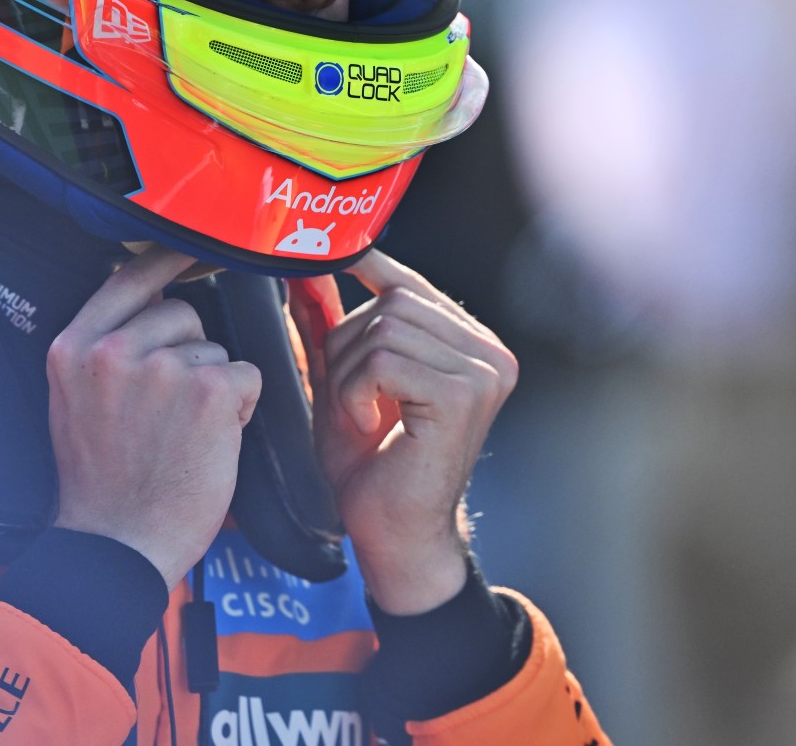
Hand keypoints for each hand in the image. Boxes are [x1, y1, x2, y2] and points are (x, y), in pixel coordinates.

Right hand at [46, 248, 261, 588]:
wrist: (117, 547)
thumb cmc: (103, 483)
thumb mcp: (75, 402)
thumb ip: (105, 348)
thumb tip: (157, 298)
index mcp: (73, 349)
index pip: (128, 276)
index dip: (168, 262)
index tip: (195, 251)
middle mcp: (113, 350)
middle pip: (182, 313)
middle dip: (190, 353)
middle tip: (169, 414)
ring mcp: (162, 368)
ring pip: (216, 348)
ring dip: (214, 386)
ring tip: (183, 436)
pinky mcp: (208, 391)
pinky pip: (247, 375)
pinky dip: (241, 408)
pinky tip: (211, 443)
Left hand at [316, 251, 518, 614]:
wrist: (393, 535)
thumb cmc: (373, 468)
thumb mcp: (344, 383)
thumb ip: (331, 329)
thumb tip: (306, 274)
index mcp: (473, 346)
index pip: (412, 285)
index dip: (368, 269)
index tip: (330, 260)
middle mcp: (489, 353)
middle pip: (393, 302)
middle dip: (348, 345)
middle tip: (348, 398)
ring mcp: (483, 372)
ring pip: (384, 329)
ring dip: (348, 374)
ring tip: (359, 415)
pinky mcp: (462, 395)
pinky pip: (382, 362)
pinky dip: (354, 392)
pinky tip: (368, 425)